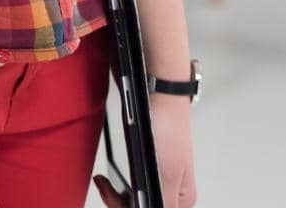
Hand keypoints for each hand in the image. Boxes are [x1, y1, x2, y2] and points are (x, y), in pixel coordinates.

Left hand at [93, 91, 196, 207]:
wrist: (156, 89)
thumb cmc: (166, 125)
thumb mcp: (166, 173)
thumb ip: (163, 203)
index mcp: (182, 198)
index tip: (113, 195)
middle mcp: (170, 191)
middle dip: (119, 203)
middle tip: (104, 186)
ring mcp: (155, 178)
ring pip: (132, 203)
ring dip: (116, 197)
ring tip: (103, 182)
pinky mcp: (143, 165)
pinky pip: (127, 187)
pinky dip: (115, 187)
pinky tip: (106, 179)